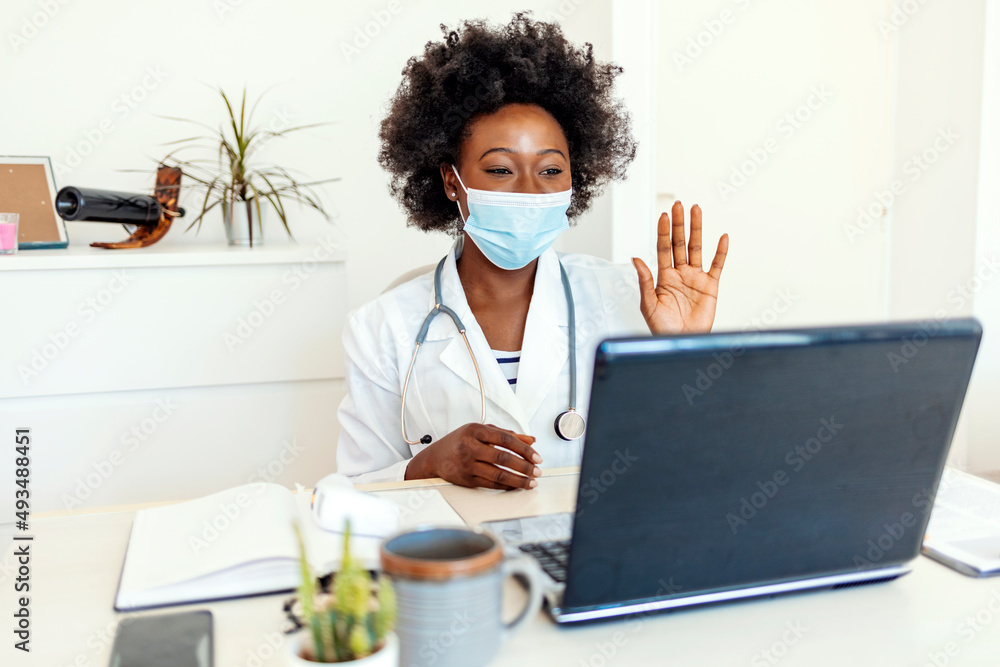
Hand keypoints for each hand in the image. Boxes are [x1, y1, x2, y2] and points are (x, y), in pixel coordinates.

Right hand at [404, 423, 542, 489]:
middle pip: (503, 458)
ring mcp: (467, 464)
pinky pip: (491, 484)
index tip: (537, 456)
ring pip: (498, 474)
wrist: (435, 457)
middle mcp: (470, 446)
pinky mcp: (466, 479)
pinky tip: (516, 486)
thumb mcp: (482, 432)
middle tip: (537, 471)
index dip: (524, 449)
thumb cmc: (461, 441)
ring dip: (518, 480)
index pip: (506, 439)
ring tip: (531, 482)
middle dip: (524, 466)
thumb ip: (507, 434)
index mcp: (475, 431)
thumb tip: (531, 440)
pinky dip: (506, 485)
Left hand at [632, 201, 728, 334]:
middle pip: (680, 243)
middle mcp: (680, 273)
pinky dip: (721, 252)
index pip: (663, 248)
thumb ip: (644, 281)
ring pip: (697, 248)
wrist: (681, 342)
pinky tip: (722, 238)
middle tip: (678, 205)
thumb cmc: (663, 328)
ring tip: (696, 210)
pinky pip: (717, 265)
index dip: (663, 232)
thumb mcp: (648, 305)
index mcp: (663, 277)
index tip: (663, 215)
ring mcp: (695, 278)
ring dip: (697, 229)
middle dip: (678, 224)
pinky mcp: (710, 286)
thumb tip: (636, 259)